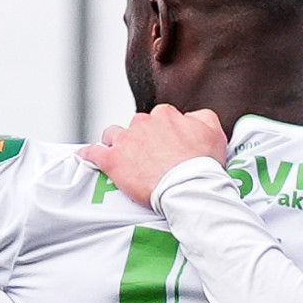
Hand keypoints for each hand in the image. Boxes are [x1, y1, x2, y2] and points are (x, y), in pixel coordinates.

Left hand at [87, 106, 230, 204]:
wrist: (189, 187)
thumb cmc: (203, 164)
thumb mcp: (214, 131)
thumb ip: (201, 116)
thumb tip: (191, 117)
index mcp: (164, 115)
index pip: (158, 118)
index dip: (161, 134)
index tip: (165, 148)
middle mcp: (142, 122)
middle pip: (135, 127)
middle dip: (140, 140)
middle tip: (148, 159)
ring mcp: (126, 141)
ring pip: (113, 135)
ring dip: (117, 145)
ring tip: (123, 160)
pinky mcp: (112, 160)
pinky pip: (93, 153)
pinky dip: (89, 155)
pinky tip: (87, 158)